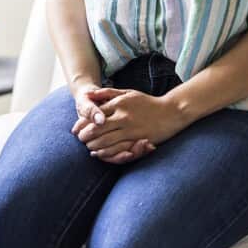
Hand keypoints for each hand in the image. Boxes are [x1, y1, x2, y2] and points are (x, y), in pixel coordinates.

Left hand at [74, 88, 189, 163]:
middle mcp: (123, 116)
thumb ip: (107, 93)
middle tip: (80, 140)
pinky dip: (107, 153)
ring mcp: (131, 129)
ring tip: (88, 147)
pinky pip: (118, 149)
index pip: (95, 115)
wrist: (171, 112)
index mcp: (119, 103)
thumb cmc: (146, 102)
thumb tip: (88, 94)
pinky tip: (100, 154)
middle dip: (86, 136)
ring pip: (106, 140)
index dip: (83, 123)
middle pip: (98, 129)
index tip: (76, 129)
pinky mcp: (138, 140)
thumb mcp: (127, 93)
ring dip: (94, 146)